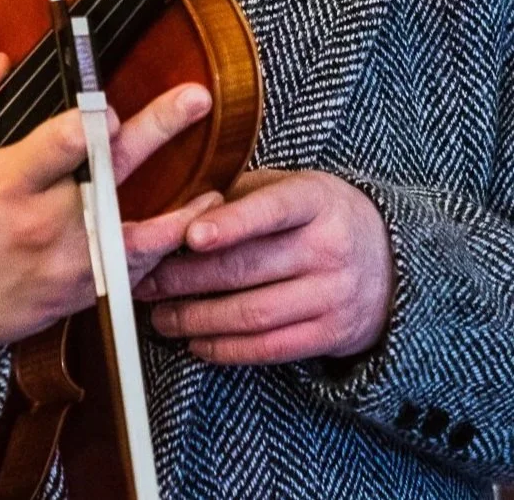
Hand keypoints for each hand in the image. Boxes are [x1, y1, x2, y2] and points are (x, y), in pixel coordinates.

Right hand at [0, 53, 216, 367]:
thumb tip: (1, 60)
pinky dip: (155, 257)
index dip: (89, 121)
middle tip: (194, 100)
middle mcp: (41, 224)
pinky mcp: (73, 297)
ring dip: (178, 217)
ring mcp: (63, 266)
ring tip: (215, 196)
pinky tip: (183, 237)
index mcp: (5, 183)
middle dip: (156, 130)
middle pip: (110, 175)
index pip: (61, 144)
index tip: (108, 106)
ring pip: (134, 239)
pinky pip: (126, 276)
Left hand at [133, 168, 394, 365]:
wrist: (391, 262)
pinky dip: (226, 349)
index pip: (271, 209)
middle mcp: (329, 248)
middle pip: (247, 268)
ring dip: (197, 320)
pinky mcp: (331, 335)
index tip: (190, 235)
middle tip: (145, 281)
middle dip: (186, 278)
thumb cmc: (319, 215)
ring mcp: (333, 295)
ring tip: (160, 317)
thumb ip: (244, 196)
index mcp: (315, 200)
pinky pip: (269, 348)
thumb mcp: (294, 188)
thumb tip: (179, 212)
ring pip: (252, 314)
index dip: (230, 223)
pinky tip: (196, 342)